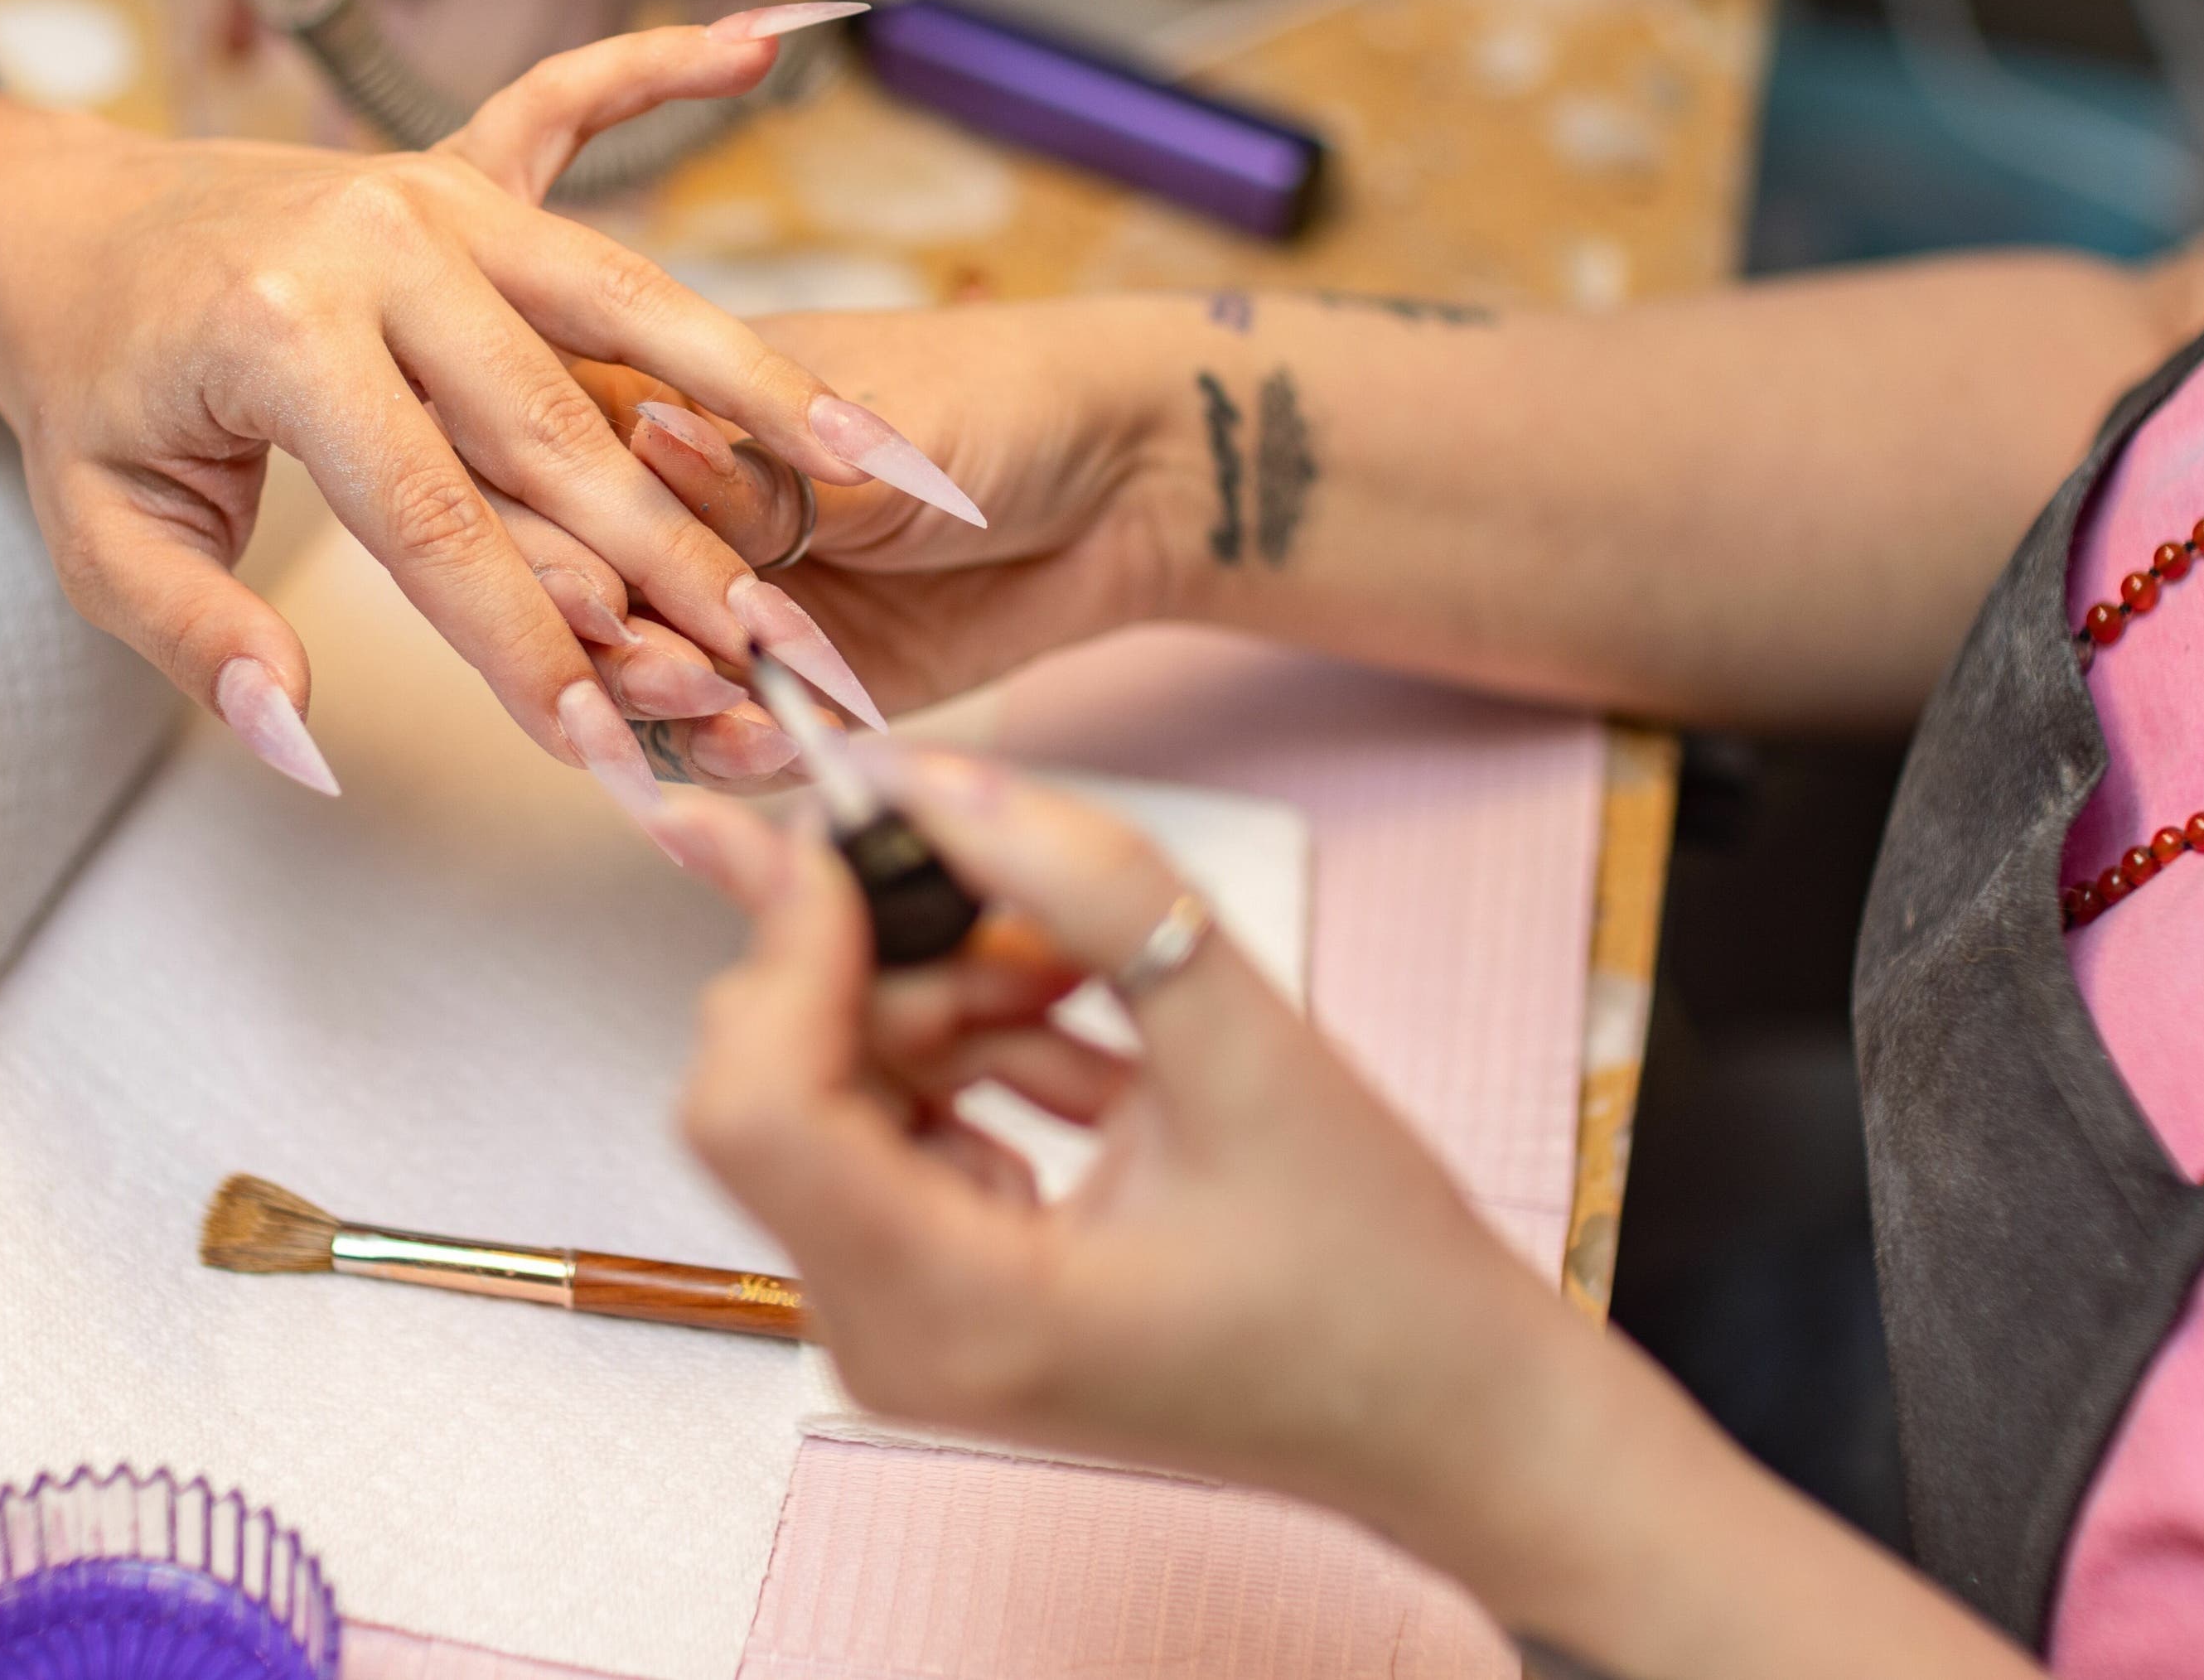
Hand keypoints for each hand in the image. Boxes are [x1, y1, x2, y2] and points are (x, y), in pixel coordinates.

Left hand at [0, 31, 959, 807]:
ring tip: (885, 458)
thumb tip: (306, 741)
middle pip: (561, 427)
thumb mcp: (103, 540)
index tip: (607, 751)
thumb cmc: (94, 396)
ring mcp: (426, 188)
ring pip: (624, 298)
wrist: (57, 228)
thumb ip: (202, 641)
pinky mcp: (455, 158)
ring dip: (758, 384)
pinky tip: (773, 42)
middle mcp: (371, 243)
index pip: (433, 526)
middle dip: (680, 558)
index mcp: (277, 338)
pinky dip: (666, 67)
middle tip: (784, 656)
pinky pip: (575, 102)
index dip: (526, 650)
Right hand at [575, 299, 1209, 741]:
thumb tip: (646, 443)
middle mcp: (664, 510)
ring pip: (626, 677)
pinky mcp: (776, 689)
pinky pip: (714, 742)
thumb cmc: (996, 401)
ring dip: (656, 704)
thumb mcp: (869, 427)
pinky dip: (727, 754)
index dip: (554, 528)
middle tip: (666, 664)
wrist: (1124, 482)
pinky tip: (765, 744)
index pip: (548, 464)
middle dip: (598, 635)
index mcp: (655, 399)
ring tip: (718, 706)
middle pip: (566, 586)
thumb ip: (756, 466)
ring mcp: (715, 606)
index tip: (595, 579)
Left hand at [664, 748, 2040, 1679]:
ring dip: (938, 999)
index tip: (863, 836)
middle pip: (773, 1090)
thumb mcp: (1250, 1046)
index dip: (792, 941)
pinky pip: (887, 1128)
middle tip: (1028, 923)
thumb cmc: (1375, 1285)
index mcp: (956, 1314)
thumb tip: (942, 782)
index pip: (755, 1104)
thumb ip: (1088, 892)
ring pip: (829, 1092)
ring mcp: (907, 1332)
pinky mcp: (938, 1300)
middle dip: (884, 967)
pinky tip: (1077, 1028)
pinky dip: (964, 1052)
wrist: (1449, 1420)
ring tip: (1079, 981)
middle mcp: (894, 1343)